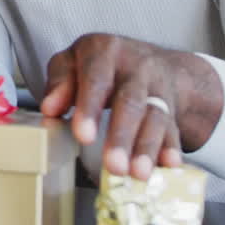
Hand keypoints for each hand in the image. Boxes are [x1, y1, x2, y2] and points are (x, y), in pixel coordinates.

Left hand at [40, 34, 188, 181]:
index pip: (97, 79)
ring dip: (146, 147)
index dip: (90, 108)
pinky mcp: (171, 108)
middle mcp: (135, 67)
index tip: (83, 136)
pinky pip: (173, 128)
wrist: (148, 59)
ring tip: (138, 173)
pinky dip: (170, 147)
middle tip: (113, 165)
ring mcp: (157, 87)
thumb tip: (50, 109)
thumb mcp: (73, 62)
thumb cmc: (100, 65)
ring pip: (155, 117)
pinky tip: (168, 164)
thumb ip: (59, 83)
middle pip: (130, 102)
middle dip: (122, 135)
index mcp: (104, 51)